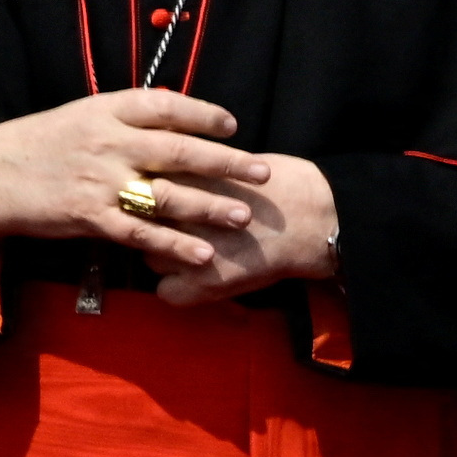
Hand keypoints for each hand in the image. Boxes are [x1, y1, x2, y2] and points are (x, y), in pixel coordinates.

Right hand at [0, 86, 259, 274]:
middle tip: (263, 172)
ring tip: (245, 216)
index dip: (201, 114)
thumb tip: (180, 116)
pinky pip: (140, 232)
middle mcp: (106, 143)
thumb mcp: (80, 117)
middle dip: (225, 161)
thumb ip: (126, 118)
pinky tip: (204, 254)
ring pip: (164, 194)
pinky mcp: (89, 216)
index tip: (234, 125)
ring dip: (209, 207)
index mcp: (104, 112)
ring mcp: (98, 180)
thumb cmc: (40, 144)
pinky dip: (174, 244)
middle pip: (176, 149)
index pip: (162, 106)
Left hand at [144, 148, 338, 302]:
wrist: (319, 218)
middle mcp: (177, 212)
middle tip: (177, 229)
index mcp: (182, 177)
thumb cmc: (283, 184)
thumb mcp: (230, 163)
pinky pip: (168, 293)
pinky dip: (179, 290)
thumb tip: (165, 179)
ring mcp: (189, 248)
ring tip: (193, 255)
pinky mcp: (205, 281)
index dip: (147, 194)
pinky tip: (198, 281)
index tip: (161, 199)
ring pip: (150, 257)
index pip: (138, 188)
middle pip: (138, 224)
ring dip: (164, 256)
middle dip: (151, 226)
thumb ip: (193, 172)